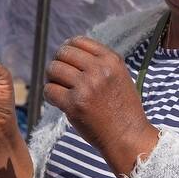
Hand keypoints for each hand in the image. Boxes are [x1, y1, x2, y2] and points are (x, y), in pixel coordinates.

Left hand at [44, 37, 158, 177]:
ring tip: (60, 89)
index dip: (68, 49)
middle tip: (61, 77)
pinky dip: (51, 95)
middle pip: (63, 53)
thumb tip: (70, 50)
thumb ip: (100, 62)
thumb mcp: (120, 76)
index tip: (67, 60)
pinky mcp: (74, 104)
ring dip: (52, 79)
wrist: (128, 136)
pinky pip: (49, 90)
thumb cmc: (123, 108)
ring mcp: (86, 86)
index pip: (79, 41)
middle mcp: (99, 69)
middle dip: (58, 63)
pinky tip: (60, 101)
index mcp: (111, 60)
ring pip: (53, 69)